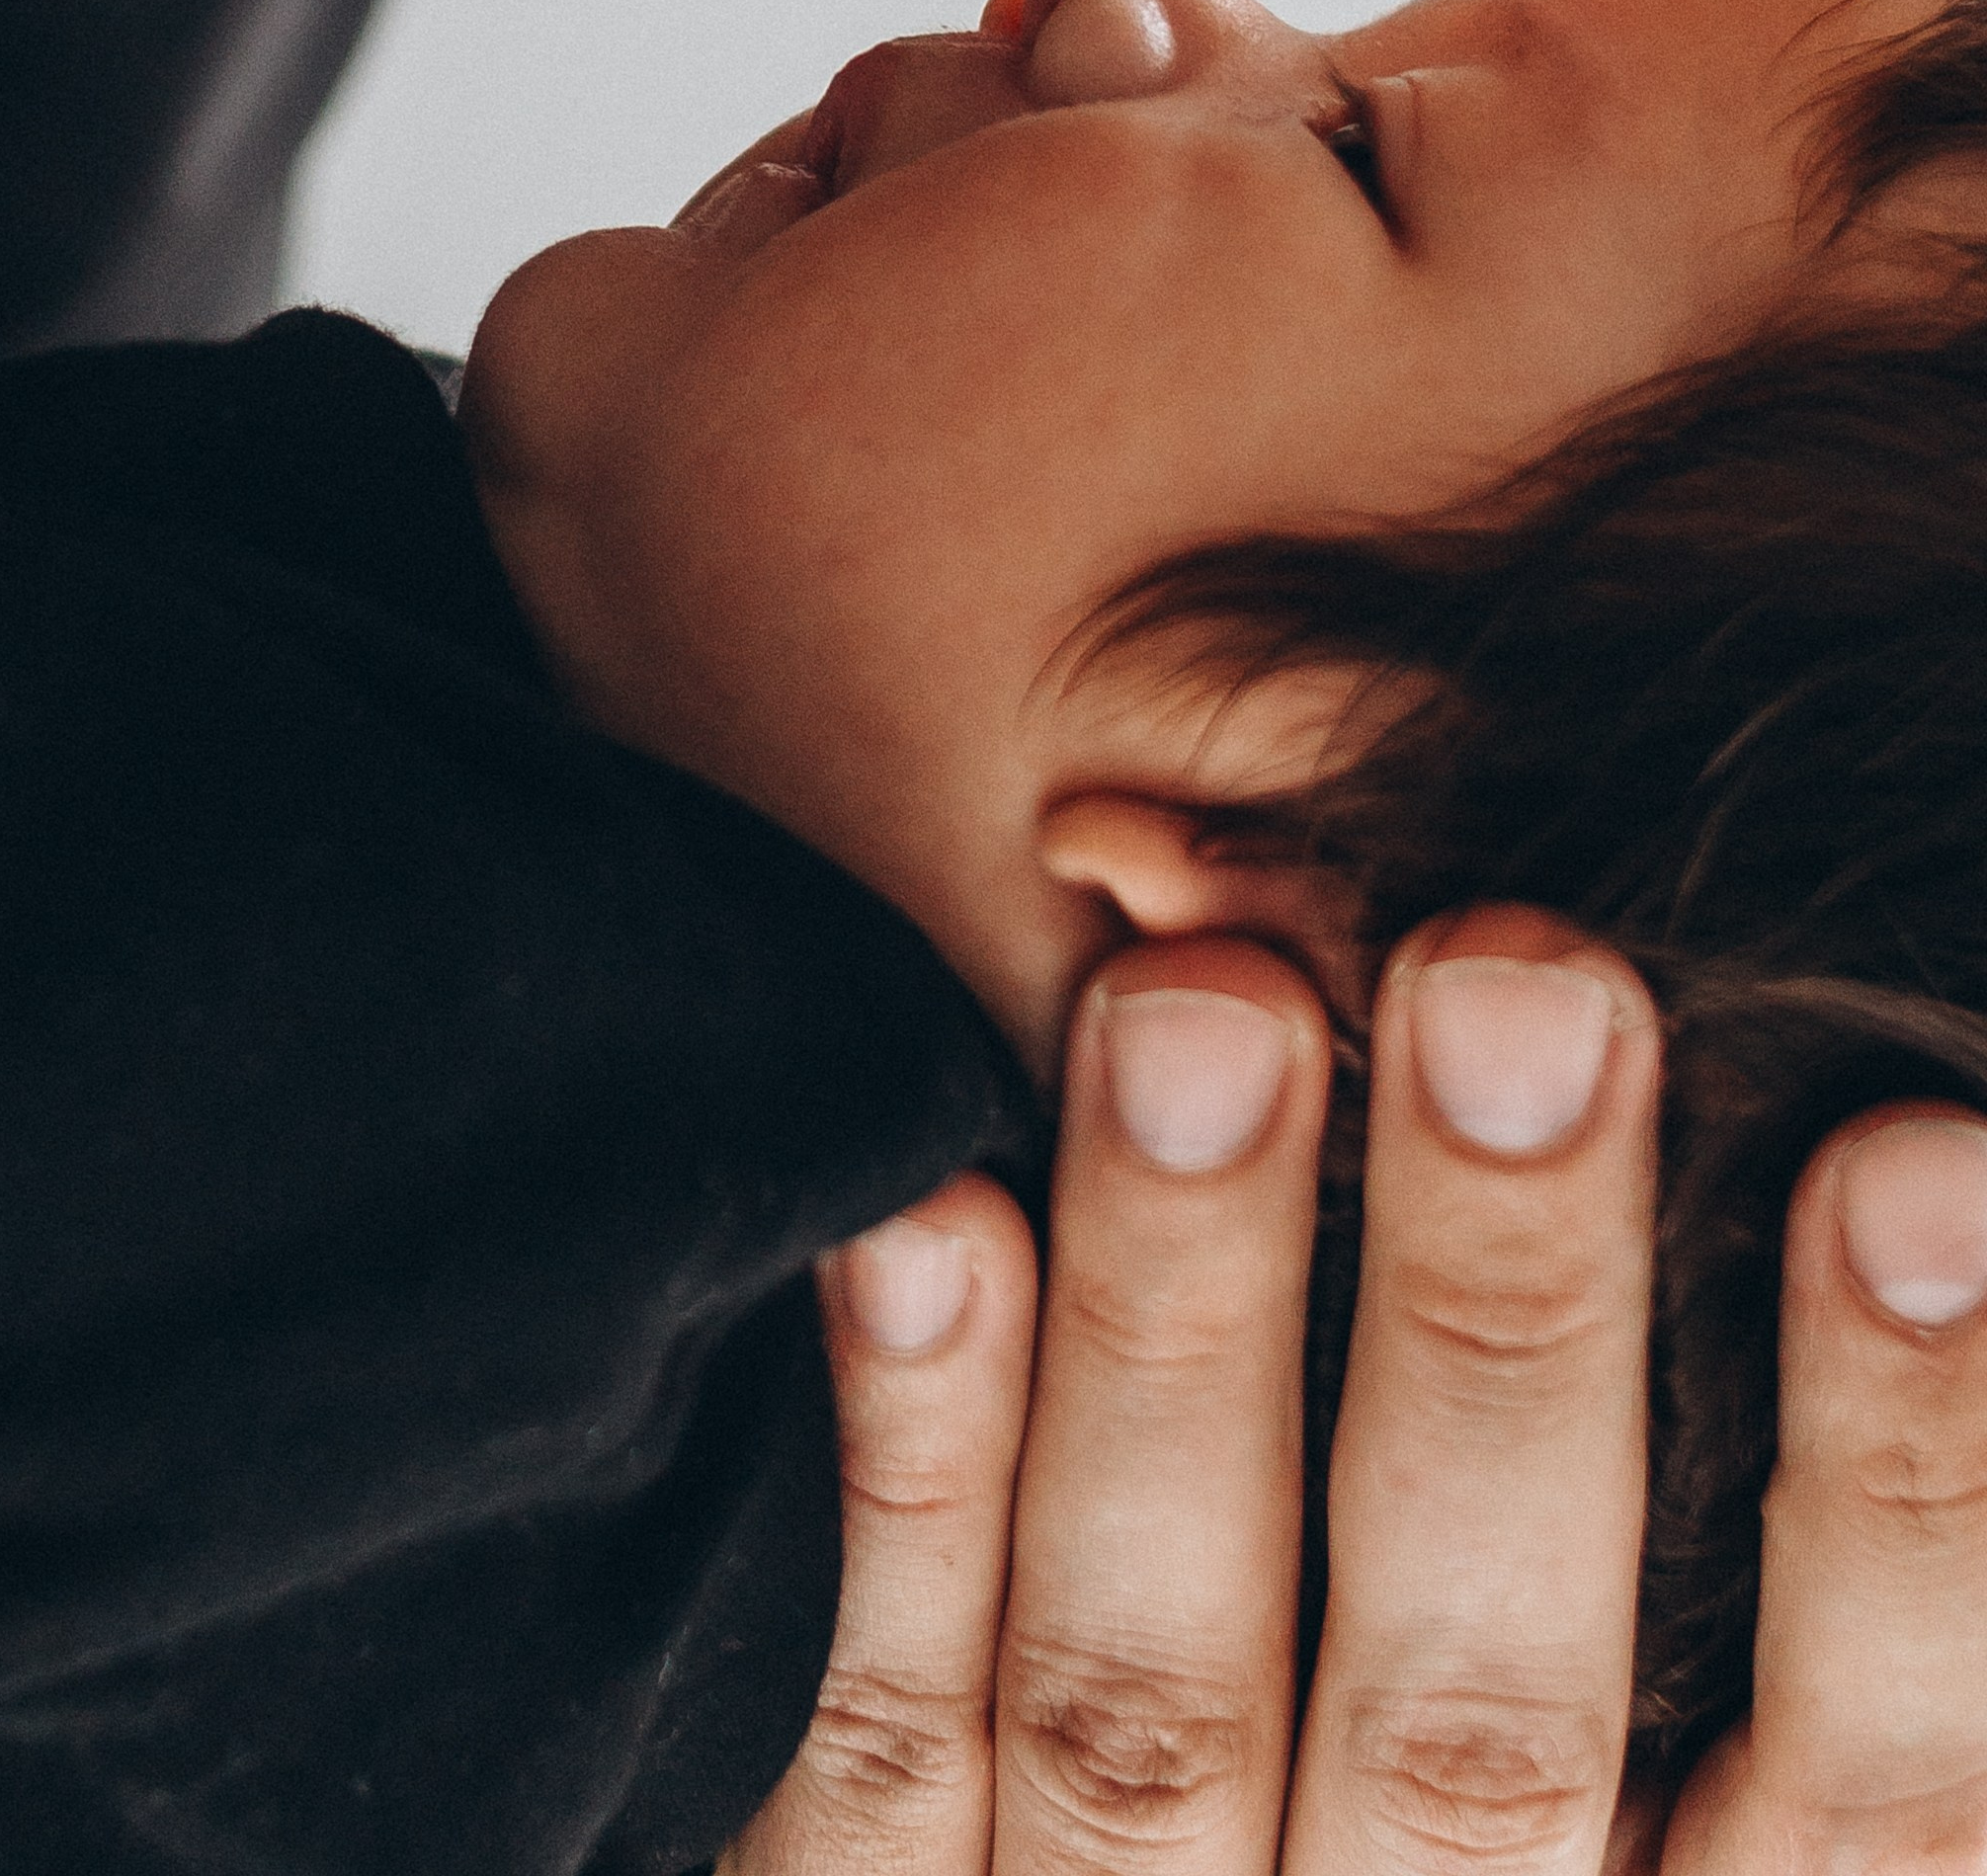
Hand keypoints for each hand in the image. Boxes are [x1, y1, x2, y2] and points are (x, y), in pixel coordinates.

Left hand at [732, 910, 1986, 1872]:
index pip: (1859, 1785)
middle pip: (1478, 1705)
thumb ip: (1716, 1525)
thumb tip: (1884, 1141)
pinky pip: (888, 1733)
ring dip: (1182, 1323)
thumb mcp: (1656, 1754)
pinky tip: (931, 1212)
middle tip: (1514, 978)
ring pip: (1152, 1688)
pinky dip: (915, 1470)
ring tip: (1204, 1008)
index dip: (1906, 1483)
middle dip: (1501, 1321)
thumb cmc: (1466, 1817)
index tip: (1913, 1158)